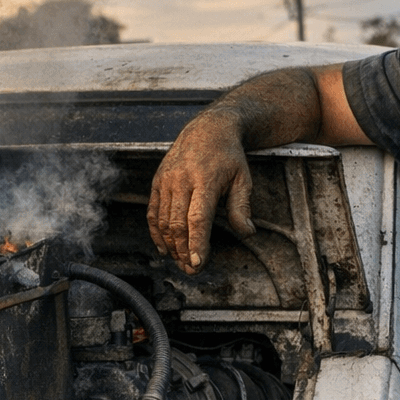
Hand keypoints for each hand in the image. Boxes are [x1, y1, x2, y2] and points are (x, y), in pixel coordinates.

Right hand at [147, 113, 256, 273]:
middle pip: (177, 224)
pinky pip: (152, 212)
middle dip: (183, 252)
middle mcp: (182, 180)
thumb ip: (241, 208)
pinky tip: (164, 248)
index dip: (196, 244)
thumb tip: (247, 233)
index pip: (197, 219)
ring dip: (171, 246)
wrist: (208, 129)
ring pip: (163, 221)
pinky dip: (156, 233)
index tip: (198, 263)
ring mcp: (166, 181)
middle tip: (192, 270)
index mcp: (205, 180)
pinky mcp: (157, 182)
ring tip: (181, 262)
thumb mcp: (243, 179)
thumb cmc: (228, 156)